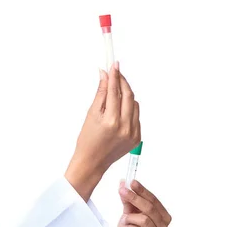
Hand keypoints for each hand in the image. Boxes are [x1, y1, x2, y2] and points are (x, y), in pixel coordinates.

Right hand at [65, 62, 140, 199]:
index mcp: (111, 121)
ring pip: (134, 104)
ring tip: (114, 95)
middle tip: (116, 72)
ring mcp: (133, 133)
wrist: (92, 162)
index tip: (114, 65)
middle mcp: (125, 127)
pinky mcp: (137, 137)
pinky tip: (119, 111)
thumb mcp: (91, 114)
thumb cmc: (87, 139)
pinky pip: (136, 116)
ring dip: (126, 96)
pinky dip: (129, 109)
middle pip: (128, 95)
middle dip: (122, 82)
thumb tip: (104, 74)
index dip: (115, 76)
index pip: (115, 91)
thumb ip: (100, 93)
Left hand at [111, 179, 171, 226]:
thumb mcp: (129, 212)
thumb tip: (124, 182)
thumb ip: (128, 199)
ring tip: (126, 221)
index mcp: (164, 218)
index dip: (143, 191)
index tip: (132, 182)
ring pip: (144, 220)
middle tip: (122, 191)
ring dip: (130, 218)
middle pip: (150, 209)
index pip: (154, 201)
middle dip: (135, 198)